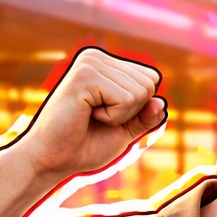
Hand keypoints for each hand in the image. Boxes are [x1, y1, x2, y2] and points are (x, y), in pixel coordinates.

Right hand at [16, 48, 166, 185]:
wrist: (54, 159)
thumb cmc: (85, 145)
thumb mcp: (125, 130)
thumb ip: (145, 116)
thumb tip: (162, 102)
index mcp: (105, 64)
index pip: (151, 79)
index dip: (138, 108)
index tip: (108, 115)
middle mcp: (97, 57)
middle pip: (149, 84)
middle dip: (131, 111)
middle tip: (99, 118)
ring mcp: (90, 63)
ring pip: (140, 93)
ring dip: (121, 115)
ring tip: (91, 116)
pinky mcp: (85, 76)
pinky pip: (126, 99)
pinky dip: (113, 117)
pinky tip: (87, 115)